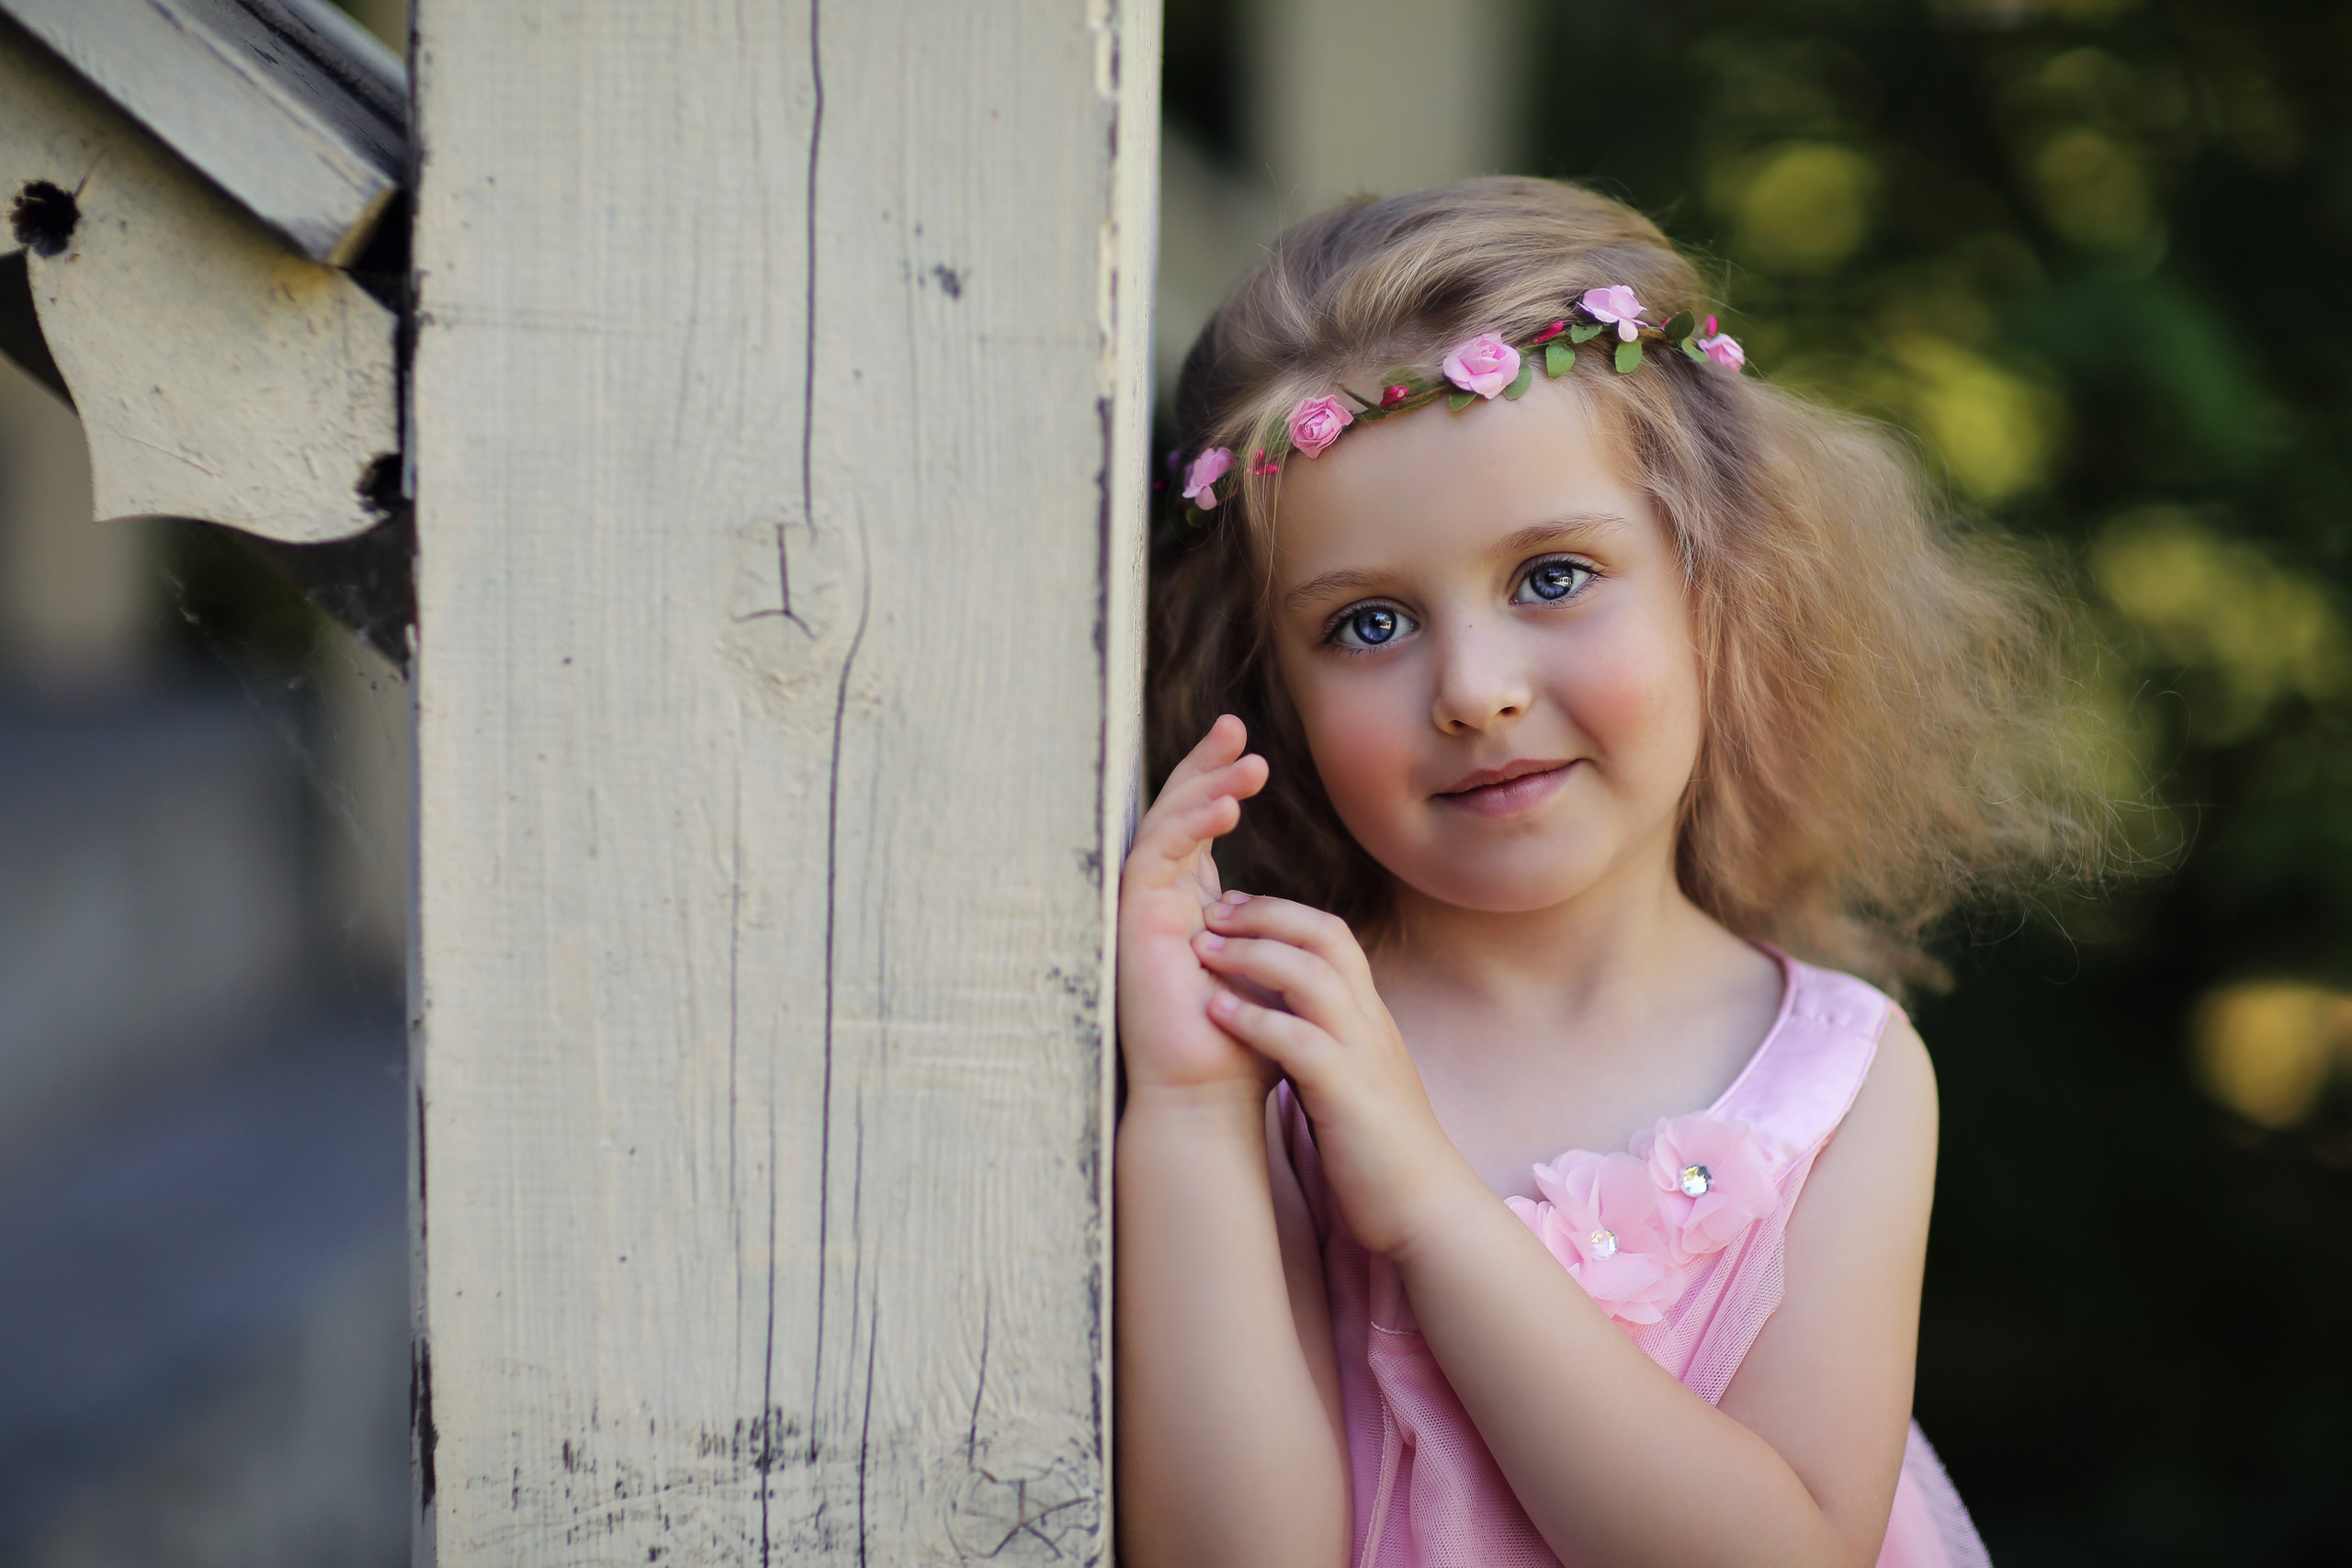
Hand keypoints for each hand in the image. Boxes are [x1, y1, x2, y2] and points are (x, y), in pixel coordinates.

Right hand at [1117, 716, 1272, 1100]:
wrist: (1208, 1098)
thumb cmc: (1242, 1048)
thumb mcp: (1272, 973)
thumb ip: (1275, 936)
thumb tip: (1305, 914)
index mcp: (1193, 908)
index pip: (1200, 830)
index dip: (1218, 785)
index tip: (1250, 751)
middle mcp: (1162, 902)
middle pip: (1175, 815)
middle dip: (1203, 768)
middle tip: (1233, 725)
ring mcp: (1143, 911)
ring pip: (1164, 829)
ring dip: (1203, 790)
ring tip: (1245, 762)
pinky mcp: (1132, 924)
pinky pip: (1154, 860)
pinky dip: (1186, 830)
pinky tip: (1222, 810)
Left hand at [1191, 894, 1486, 1255]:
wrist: (1424, 1207)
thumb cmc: (1377, 1147)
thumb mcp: (1350, 1075)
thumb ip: (1321, 1039)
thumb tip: (1277, 1018)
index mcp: (1368, 1016)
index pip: (1331, 934)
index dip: (1280, 911)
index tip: (1231, 908)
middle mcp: (1370, 1022)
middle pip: (1324, 935)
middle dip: (1265, 913)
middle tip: (1210, 911)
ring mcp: (1363, 1055)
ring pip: (1313, 976)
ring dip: (1253, 954)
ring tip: (1203, 949)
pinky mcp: (1349, 1095)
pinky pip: (1301, 1041)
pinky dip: (1257, 1019)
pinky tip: (1215, 1011)